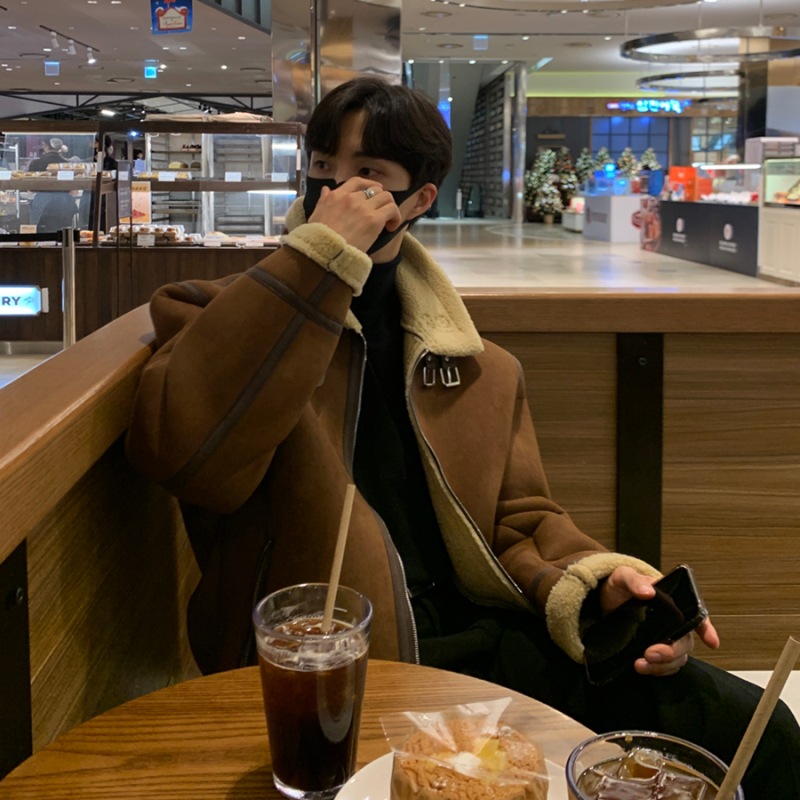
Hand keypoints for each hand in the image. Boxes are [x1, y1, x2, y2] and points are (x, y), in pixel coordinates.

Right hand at [308, 178, 402, 252]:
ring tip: (388, 220)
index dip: (368, 185)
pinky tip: (391, 227)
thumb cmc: (318, 239)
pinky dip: (395, 217)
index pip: (357, 181)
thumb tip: (326, 190)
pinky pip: (392, 210)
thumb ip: (323, 201)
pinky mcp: (374, 220)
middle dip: (380, 199)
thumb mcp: (315, 215)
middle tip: (381, 211)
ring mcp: (363, 208)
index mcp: (337, 196)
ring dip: (389, 207)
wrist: (326, 252)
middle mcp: (351, 198)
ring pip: (386, 196)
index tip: (373, 193)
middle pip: (375, 189)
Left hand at [599, 565, 720, 677]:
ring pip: (678, 658)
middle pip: (685, 642)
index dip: (706, 629)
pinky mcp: (655, 651)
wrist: (604, 603)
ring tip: (641, 664)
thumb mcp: (623, 577)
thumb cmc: (619, 587)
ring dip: (663, 665)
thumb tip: (648, 591)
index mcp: (671, 602)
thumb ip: (634, 581)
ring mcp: (665, 638)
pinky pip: (666, 667)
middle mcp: (674, 623)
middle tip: (651, 653)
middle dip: (671, 652)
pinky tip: (643, 668)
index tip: (711, 642)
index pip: (696, 615)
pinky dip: (657, 671)